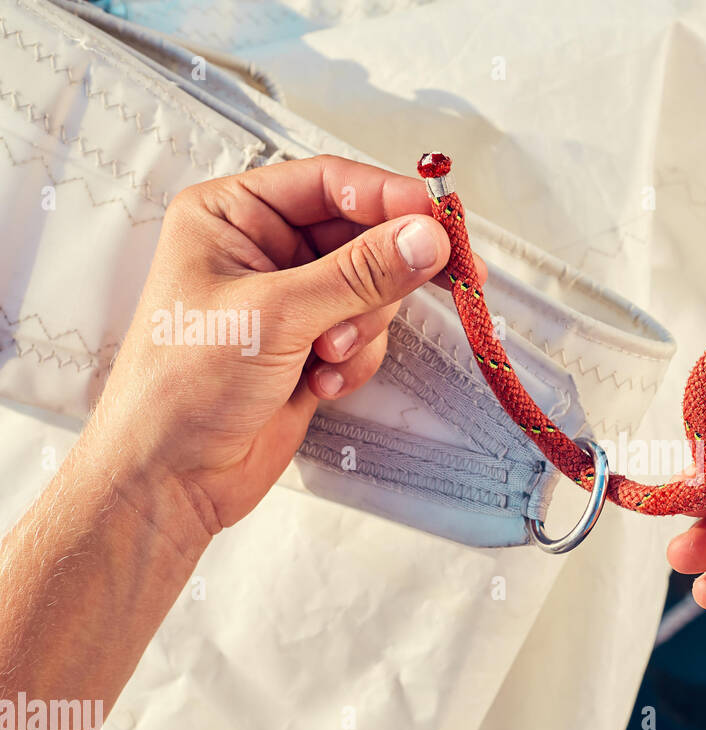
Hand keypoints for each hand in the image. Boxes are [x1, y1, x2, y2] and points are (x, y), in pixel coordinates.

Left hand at [92, 154, 479, 544]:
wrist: (170, 474)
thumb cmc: (183, 385)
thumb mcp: (275, 313)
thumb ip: (360, 273)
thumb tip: (425, 238)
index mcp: (233, 215)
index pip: (329, 183)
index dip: (389, 198)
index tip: (439, 224)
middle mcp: (263, 250)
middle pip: (362, 237)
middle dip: (379, 280)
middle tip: (412, 292)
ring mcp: (290, 301)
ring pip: (372, 291)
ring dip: (363, 329)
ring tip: (327, 357)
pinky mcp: (310, 345)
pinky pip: (366, 336)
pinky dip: (356, 361)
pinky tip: (321, 383)